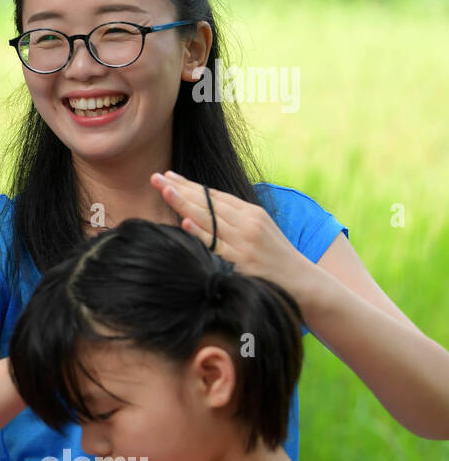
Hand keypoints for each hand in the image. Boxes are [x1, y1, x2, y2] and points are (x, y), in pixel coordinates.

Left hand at [149, 170, 314, 303]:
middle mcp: (248, 223)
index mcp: (251, 213)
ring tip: (164, 190)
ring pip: (209, 219)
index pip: (214, 195)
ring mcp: (245, 242)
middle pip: (208, 202)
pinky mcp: (243, 261)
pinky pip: (216, 246)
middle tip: (155, 178)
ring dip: (184, 203)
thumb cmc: (276, 258)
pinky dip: (201, 233)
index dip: (189, 185)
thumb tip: (203, 213)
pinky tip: (185, 222)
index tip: (168, 176)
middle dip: (180, 189)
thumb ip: (234, 220)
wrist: (303, 283)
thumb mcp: (259, 231)